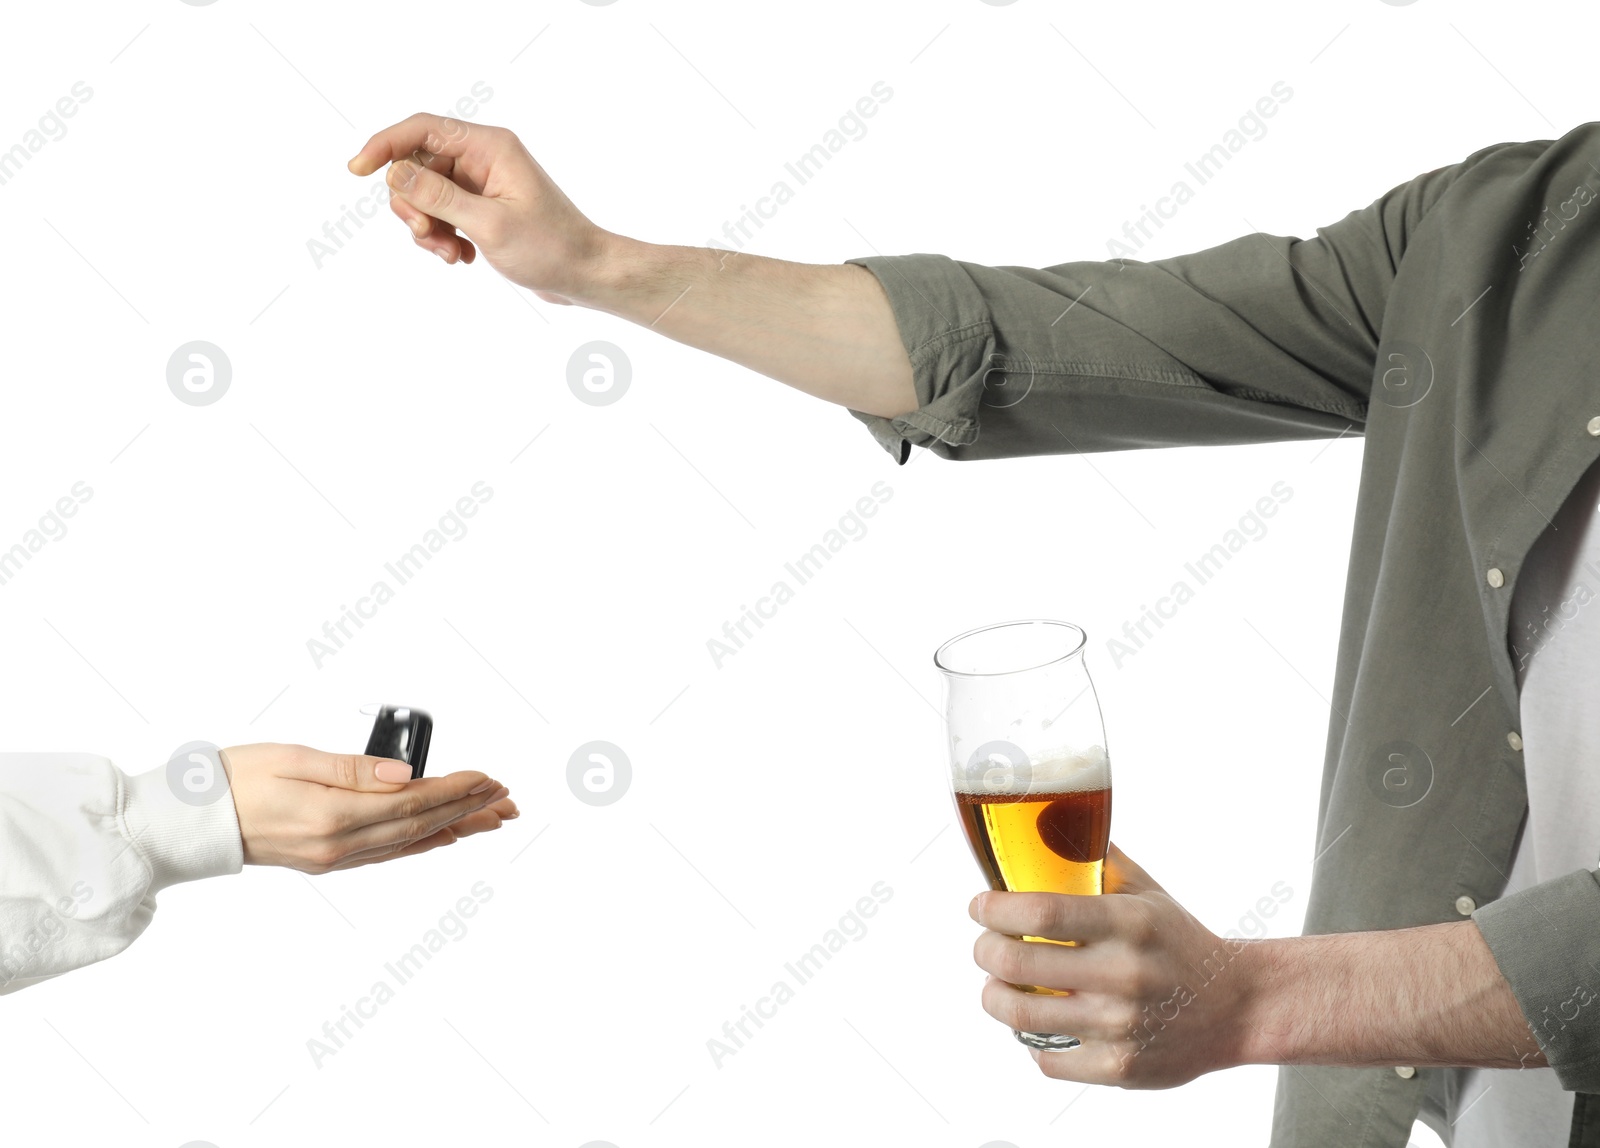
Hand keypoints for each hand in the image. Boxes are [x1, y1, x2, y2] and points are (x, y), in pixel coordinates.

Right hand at [220, 743, 517, 873]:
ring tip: (491, 817)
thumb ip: (354, 769)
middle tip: (506, 798)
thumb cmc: (233, 780)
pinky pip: (388, 853)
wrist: (190, 821)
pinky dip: (422, 842)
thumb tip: (409, 776)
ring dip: (455, 827)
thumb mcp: (294, 758)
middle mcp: (338, 845)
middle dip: (468, 809)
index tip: (489, 777)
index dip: (456, 789)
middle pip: (420, 825)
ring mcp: (333, 858)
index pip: (413, 802)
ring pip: (410, 842)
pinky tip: (443, 836)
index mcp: (333, 817)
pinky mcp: (326, 861)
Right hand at [347, 113, 610, 302]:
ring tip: (452, 254)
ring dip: (428, 229)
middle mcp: (483, 157)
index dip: (384, 144)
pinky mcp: (481, 207)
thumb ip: (439, 196)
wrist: (585, 274)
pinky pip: (440, 214)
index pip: (421, 129)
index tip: (356, 170)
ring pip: (425, 195)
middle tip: (429, 237)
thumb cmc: (551, 247)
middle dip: (413, 205)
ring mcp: (481, 183)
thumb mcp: (489, 224)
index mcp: (489, 147)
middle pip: (416, 165)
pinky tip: (463, 257)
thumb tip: (394, 171)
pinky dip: (442, 237)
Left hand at [969, 844, 1249, 1088]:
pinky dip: (1028, 1041)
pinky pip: (1045, 1059)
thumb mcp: (1145, 893)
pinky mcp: (1121, 1068)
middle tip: (984, 945)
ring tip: (995, 985)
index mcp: (1129, 923)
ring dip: (994, 997)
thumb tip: (1039, 825)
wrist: (1236, 1007)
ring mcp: (1122, 1026)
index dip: (994, 909)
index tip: (979, 906)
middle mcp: (1125, 974)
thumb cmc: (1178, 942)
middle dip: (984, 951)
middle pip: (1018, 964)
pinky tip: (1035, 1023)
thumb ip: (1094, 861)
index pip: (1040, 912)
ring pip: (1021, 1016)